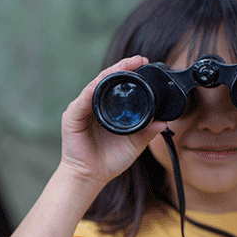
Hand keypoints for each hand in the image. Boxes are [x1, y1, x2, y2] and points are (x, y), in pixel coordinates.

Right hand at [60, 55, 166, 184]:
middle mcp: (94, 104)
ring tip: (122, 67)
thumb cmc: (110, 160)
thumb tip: (164, 122)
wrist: (91, 177)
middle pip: (106, 79)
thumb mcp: (135, 144)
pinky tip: (97, 86)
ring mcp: (82, 109)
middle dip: (121, 67)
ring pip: (94, 86)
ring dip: (108, 75)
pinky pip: (81, 102)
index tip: (143, 62)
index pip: (118, 84)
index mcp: (108, 108)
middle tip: (137, 59)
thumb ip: (147, 132)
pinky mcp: (71, 118)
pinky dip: (89, 93)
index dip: (129, 72)